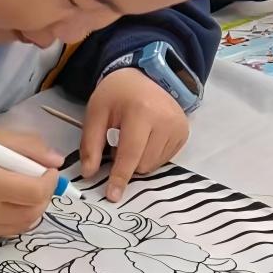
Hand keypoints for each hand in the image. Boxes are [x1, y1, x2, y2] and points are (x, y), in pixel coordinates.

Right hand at [0, 127, 62, 240]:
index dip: (49, 182)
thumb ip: (26, 146)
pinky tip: (7, 205)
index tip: (46, 170)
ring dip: (32, 209)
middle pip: (33, 211)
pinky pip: (7, 231)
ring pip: (23, 225)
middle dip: (43, 196)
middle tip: (37, 181)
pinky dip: (15, 218)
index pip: (35, 191)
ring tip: (22, 193)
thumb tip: (56, 161)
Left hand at [82, 67, 188, 200]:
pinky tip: (145, 139)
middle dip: (125, 163)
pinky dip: (149, 156)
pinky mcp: (184, 133)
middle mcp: (166, 120)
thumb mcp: (95, 115)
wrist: (140, 76)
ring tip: (132, 138)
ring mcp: (179, 127)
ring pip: (153, 165)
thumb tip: (88, 173)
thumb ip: (90, 145)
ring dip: (137, 160)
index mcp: (142, 112)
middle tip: (118, 142)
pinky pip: (163, 159)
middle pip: (142, 164)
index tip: (113, 196)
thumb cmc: (114, 96)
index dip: (120, 176)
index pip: (130, 154)